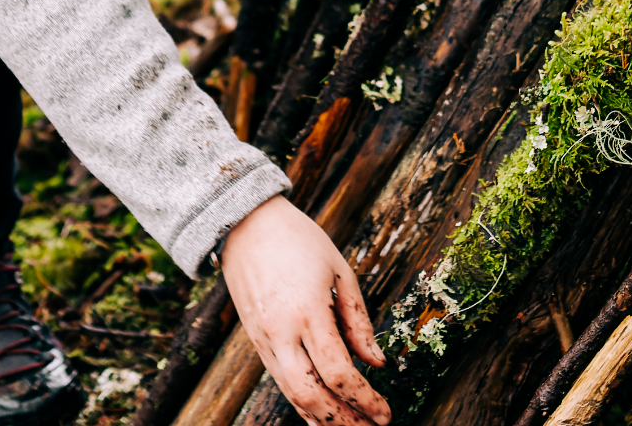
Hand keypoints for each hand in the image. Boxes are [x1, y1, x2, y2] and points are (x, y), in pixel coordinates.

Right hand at [219, 196, 390, 425]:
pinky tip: (321, 415)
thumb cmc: (298, 241)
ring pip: (292, 396)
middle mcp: (282, 332)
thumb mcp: (340, 271)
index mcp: (308, 310)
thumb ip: (358, 320)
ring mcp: (264, 340)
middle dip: (344, 421)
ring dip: (322, 420)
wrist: (245, 225)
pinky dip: (302, 404)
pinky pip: (281, 383)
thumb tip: (377, 363)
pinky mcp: (256, 342)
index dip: (365, 400)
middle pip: (312, 395)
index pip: (339, 373)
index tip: (386, 413)